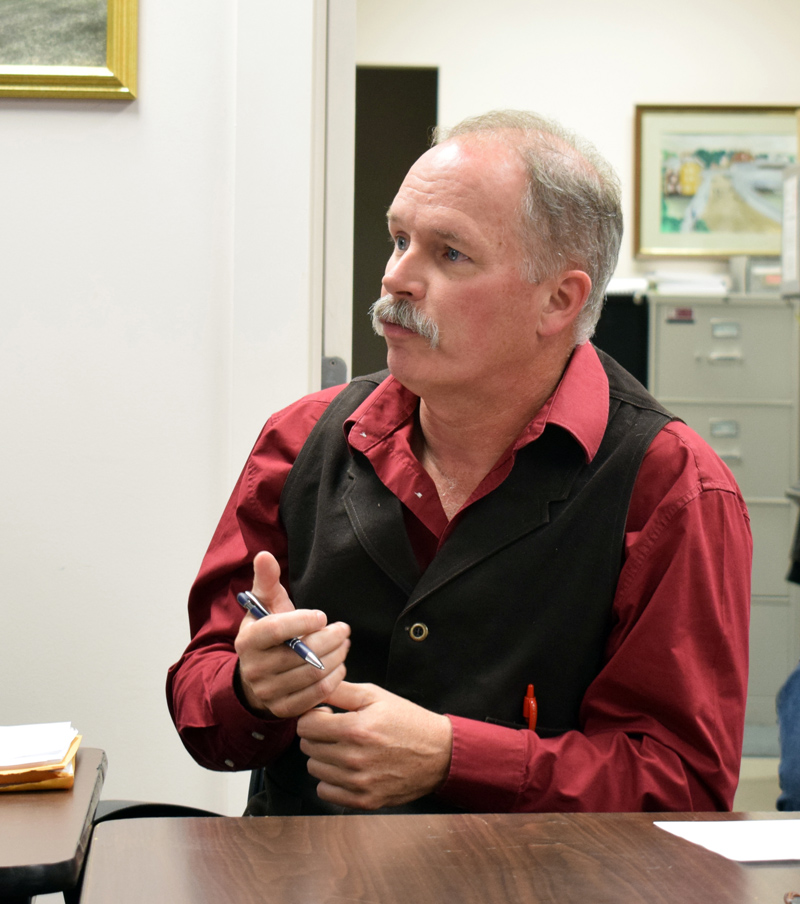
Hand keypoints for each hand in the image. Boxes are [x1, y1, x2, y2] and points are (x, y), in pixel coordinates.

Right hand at [234, 551, 349, 718]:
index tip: (322, 615)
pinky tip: (339, 665)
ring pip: (311, 674)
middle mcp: (254, 668)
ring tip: (344, 644)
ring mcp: (268, 692)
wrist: (257, 674)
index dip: (302, 621)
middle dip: (329, 639)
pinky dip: (334, 678)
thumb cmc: (268, 633)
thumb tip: (264, 555)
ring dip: (336, 657)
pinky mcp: (284, 709)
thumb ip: (266, 580)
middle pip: (300, 654)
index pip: (275, 630)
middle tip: (344, 629)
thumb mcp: (265, 605)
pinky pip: (316, 695)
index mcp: (247, 640)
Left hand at [296, 681, 452, 809]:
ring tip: (345, 748)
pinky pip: (324, 792)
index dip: (314, 716)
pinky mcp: (364, 801)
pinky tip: (347, 768)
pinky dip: (331, 780)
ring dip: (324, 757)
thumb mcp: (376, 695)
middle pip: (307, 746)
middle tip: (338, 730)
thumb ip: (340, 690)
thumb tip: (314, 687)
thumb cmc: (406, 721)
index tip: (327, 715)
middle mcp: (353, 758)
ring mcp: (358, 783)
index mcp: (355, 729)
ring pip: (314, 769)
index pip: (306, 725)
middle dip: (318, 735)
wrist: (438, 753)